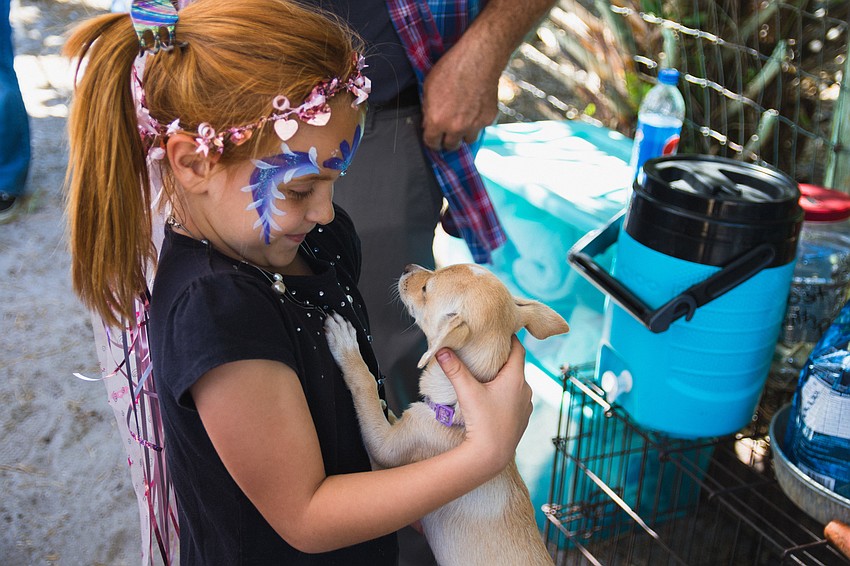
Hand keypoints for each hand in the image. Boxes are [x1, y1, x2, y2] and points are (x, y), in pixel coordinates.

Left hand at [421, 44, 500, 151]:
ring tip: (463, 120)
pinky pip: (482, 127)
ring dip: (464, 133)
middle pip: (451, 146)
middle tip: (448, 131)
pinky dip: (478, 121)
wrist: (479, 58)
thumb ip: (428, 109)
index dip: (432, 141)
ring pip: (468, 140)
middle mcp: (456, 127)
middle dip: (448, 140)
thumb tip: (428, 122)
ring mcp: (474, 125)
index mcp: (437, 121)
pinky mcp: (489, 119)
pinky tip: (475, 107)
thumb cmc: (452, 68)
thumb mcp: (429, 87)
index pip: (432, 143)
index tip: (434, 139)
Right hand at [435, 336, 531, 472]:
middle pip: (516, 366)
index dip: (510, 338)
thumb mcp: (467, 392)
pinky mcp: (522, 419)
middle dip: (503, 358)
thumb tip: (441, 349)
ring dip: (505, 377)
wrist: (491, 457)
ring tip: (488, 374)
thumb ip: (455, 369)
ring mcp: (525, 406)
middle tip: (487, 350)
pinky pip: (516, 399)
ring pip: (517, 383)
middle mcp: (525, 390)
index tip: (499, 330)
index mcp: (516, 379)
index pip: (518, 349)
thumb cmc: (482, 423)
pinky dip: (507, 393)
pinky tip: (492, 397)